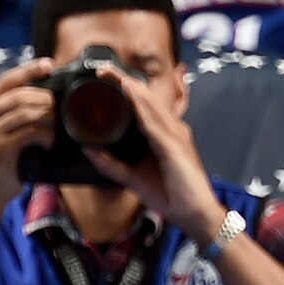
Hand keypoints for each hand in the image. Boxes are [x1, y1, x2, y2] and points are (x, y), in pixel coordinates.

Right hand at [0, 57, 58, 207]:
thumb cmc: (0, 154)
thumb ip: (9, 105)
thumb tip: (43, 80)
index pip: (5, 80)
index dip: (29, 70)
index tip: (50, 64)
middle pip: (19, 96)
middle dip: (44, 99)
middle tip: (58, 109)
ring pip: (26, 112)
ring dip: (47, 118)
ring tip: (54, 127)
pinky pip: (30, 132)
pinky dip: (45, 135)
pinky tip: (48, 142)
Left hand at [79, 60, 221, 242]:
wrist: (195, 215)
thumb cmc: (171, 195)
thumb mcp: (133, 178)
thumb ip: (111, 164)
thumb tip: (88, 149)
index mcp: (164, 135)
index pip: (143, 106)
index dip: (126, 89)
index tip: (106, 79)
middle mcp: (172, 130)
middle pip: (146, 99)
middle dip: (125, 81)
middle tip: (103, 69)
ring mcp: (175, 136)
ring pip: (150, 105)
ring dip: (130, 87)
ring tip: (112, 75)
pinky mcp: (174, 146)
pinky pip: (153, 122)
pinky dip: (141, 106)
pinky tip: (129, 94)